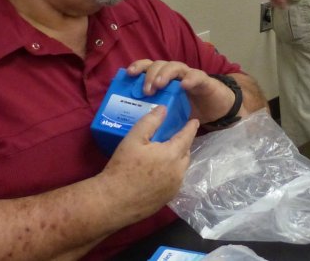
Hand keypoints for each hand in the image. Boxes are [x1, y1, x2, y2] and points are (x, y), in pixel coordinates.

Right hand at [98, 106, 197, 220]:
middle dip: (183, 143)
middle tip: (175, 136)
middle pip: (186, 153)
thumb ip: (150, 121)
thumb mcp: (133, 139)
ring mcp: (174, 187)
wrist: (114, 200)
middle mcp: (178, 172)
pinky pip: (175, 181)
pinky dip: (172, 172)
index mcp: (172, 155)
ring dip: (178, 159)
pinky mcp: (168, 198)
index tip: (195, 121)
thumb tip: (163, 109)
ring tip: (167, 152)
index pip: (187, 137)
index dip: (191, 127)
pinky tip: (159, 171)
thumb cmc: (123, 167)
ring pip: (181, 168)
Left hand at [126, 60, 236, 124]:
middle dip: (149, 74)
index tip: (128, 74)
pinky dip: (189, 79)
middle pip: (158, 64)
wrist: (216, 107)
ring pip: (175, 66)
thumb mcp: (168, 111)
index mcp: (163, 79)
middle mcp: (174, 73)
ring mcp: (189, 75)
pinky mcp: (204, 80)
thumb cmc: (189, 108)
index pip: (148, 67)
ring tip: (159, 85)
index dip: (138, 67)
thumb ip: (154, 114)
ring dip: (165, 74)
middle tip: (145, 90)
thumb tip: (133, 126)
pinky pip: (196, 76)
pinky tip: (184, 85)